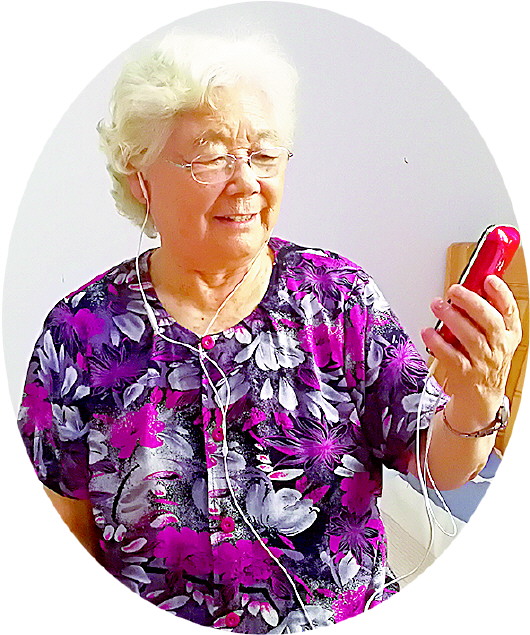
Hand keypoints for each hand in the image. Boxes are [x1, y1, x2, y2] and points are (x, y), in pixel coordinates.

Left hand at [421, 275, 521, 421]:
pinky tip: (428, 332)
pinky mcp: (465, 375)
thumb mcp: (492, 338)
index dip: (501, 294)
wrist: (479, 398)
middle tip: (455, 290)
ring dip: (453, 318)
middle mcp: (499, 348)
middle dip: (472, 303)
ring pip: (471, 338)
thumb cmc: (483, 361)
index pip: (510, 311)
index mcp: (508, 336)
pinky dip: (438, 343)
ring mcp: (483, 363)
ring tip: (438, 305)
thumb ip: (483, 316)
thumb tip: (468, 288)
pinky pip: (451, 356)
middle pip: (490, 322)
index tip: (488, 279)